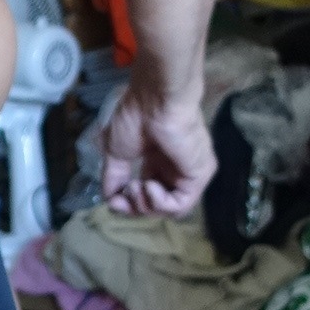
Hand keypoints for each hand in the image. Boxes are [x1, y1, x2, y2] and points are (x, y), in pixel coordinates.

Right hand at [100, 85, 214, 218]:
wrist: (155, 100)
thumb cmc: (136, 116)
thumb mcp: (116, 153)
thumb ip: (114, 178)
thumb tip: (111, 199)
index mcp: (159, 160)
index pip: (148, 193)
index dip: (129, 203)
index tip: (113, 199)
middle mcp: (176, 168)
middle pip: (159, 205)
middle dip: (137, 207)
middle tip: (125, 192)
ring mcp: (189, 172)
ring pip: (171, 209)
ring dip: (147, 205)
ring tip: (136, 186)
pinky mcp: (199, 175)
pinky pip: (181, 205)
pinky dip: (160, 203)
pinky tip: (149, 185)